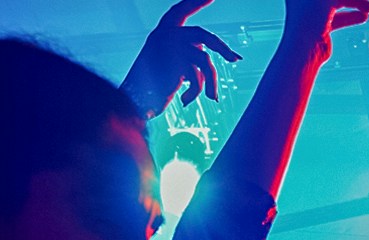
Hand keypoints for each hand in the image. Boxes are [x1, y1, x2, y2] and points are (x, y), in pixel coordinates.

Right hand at [120, 0, 241, 116]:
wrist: (131, 101)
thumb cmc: (150, 88)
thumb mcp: (170, 66)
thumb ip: (187, 56)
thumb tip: (212, 60)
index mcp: (161, 33)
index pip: (179, 12)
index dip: (194, 3)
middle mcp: (164, 35)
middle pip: (201, 34)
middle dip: (221, 47)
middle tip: (236, 59)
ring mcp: (169, 46)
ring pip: (205, 59)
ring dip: (211, 81)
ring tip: (213, 97)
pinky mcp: (174, 61)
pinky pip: (198, 76)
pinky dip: (196, 91)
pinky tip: (185, 101)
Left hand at [282, 0, 368, 56]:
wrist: (305, 47)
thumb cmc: (309, 18)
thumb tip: (347, 0)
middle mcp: (306, 1)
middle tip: (366, 2)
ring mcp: (313, 13)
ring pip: (337, 5)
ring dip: (354, 5)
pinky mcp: (320, 26)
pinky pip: (338, 18)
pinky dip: (351, 17)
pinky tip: (363, 17)